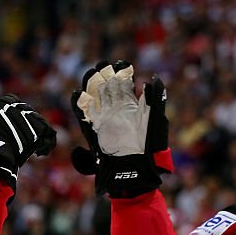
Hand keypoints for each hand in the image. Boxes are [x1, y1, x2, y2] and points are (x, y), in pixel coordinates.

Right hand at [70, 60, 172, 197]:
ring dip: (91, 84)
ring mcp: (104, 120)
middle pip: (106, 86)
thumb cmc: (150, 149)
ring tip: (92, 73)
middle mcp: (116, 111)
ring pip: (93, 97)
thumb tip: (151, 79)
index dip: (122, 71)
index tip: (122, 64)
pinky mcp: (94, 131)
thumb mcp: (157, 121)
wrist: (137, 170)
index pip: (123, 82)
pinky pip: (83, 116)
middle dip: (104, 73)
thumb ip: (156, 100)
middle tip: (103, 65)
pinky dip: (79, 105)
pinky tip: (78, 94)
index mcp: (131, 106)